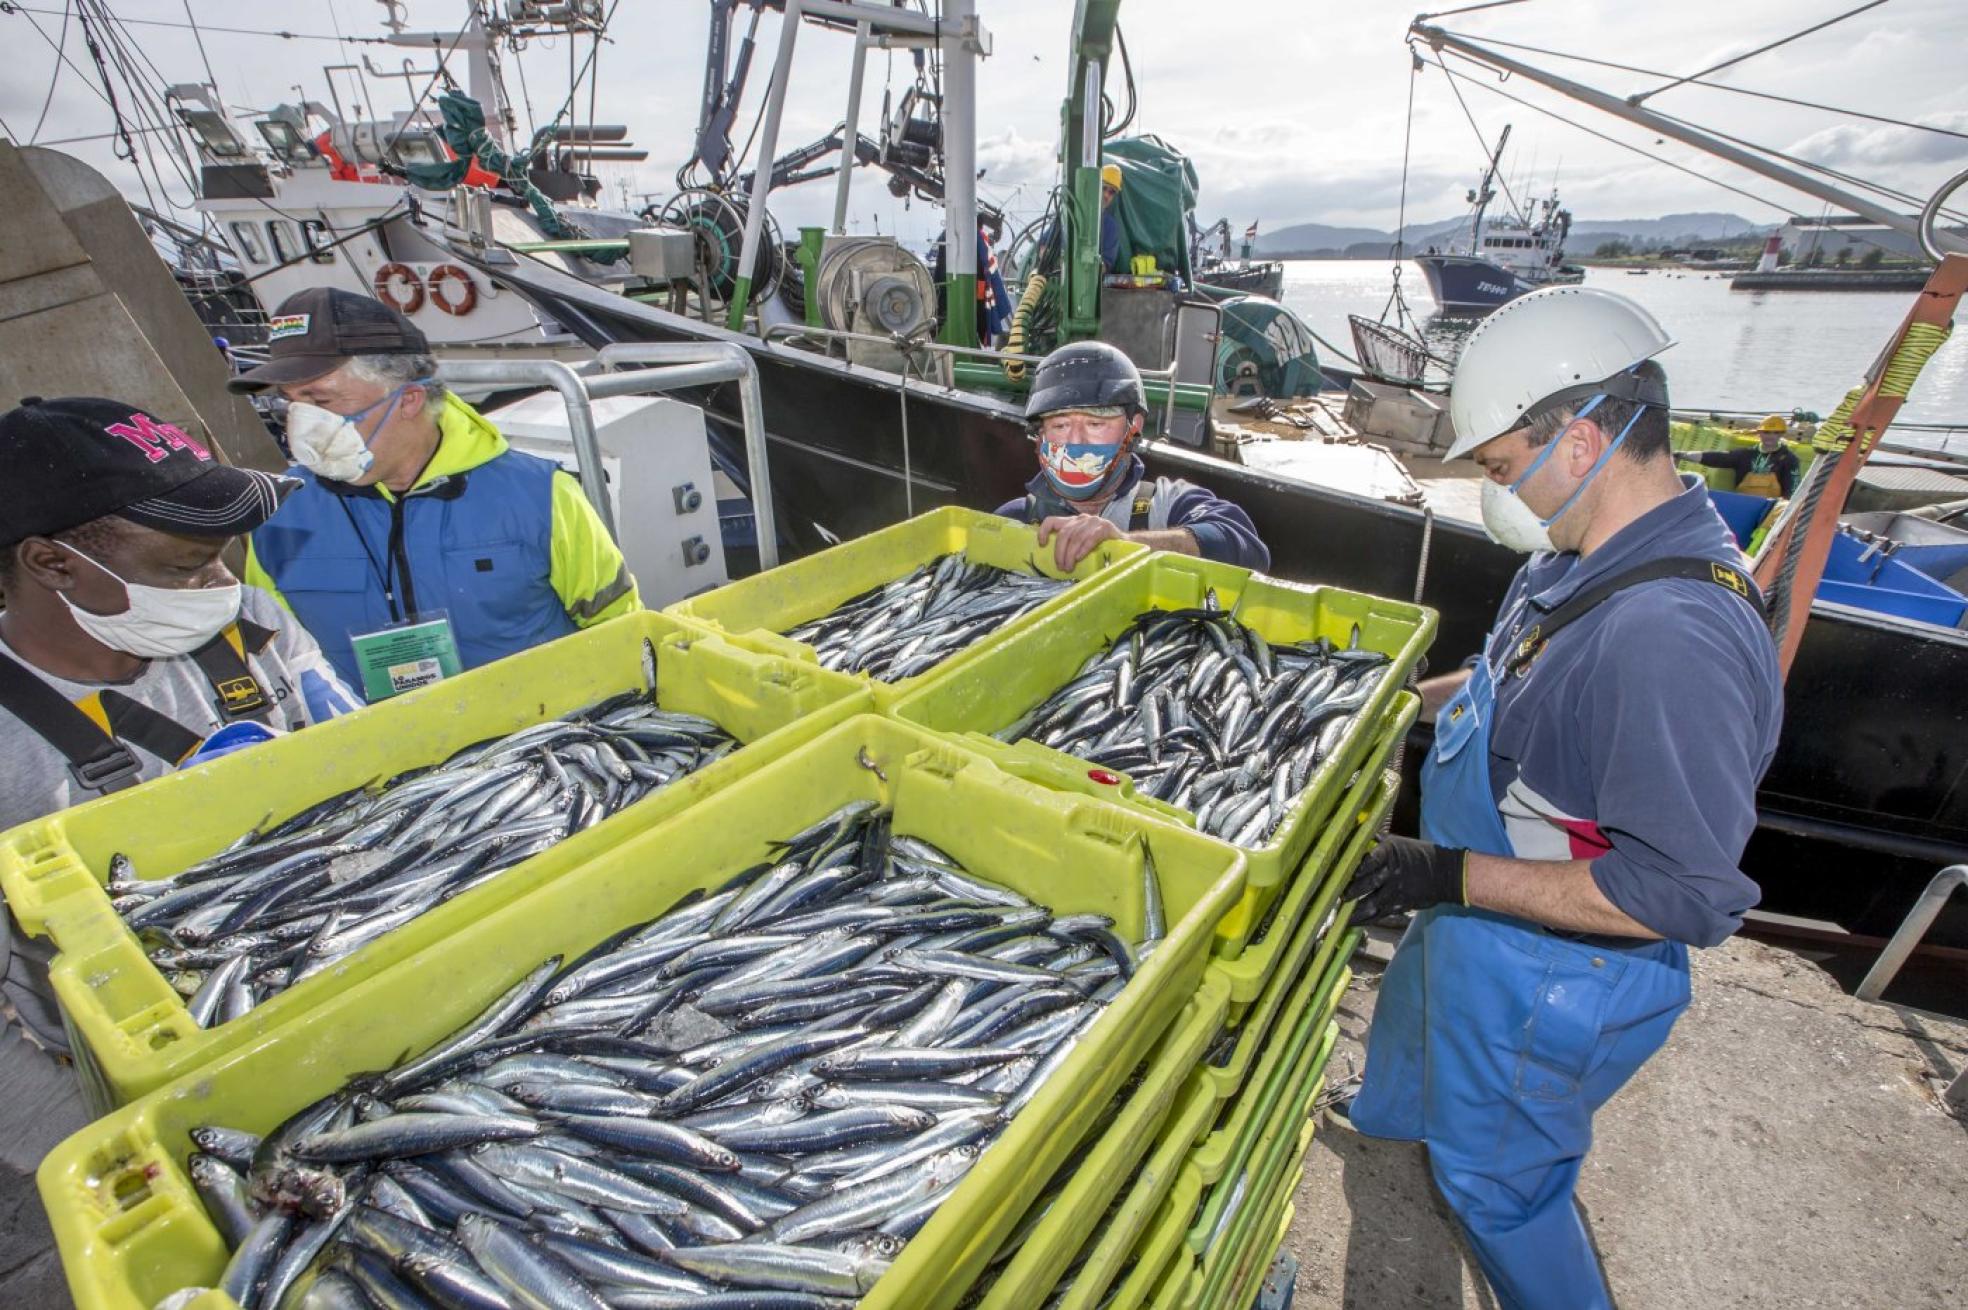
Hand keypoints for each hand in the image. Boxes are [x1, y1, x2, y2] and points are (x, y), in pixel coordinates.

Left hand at [1036, 513, 1122, 571]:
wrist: (1127, 544)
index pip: (1052, 520)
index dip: (1043, 531)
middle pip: (1064, 534)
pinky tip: (1080, 558)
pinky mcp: (1105, 527)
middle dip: (1060, 552)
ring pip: (1076, 538)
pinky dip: (1083, 549)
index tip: (1042, 545)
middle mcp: (1081, 518)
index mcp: (1073, 521)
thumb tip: (1055, 560)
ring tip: (1069, 568)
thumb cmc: (1102, 547)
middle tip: (1061, 567)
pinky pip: (1090, 538)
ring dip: (1070, 555)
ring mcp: (1094, 521)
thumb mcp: (1081, 543)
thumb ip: (1069, 545)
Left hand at [1343, 835, 1465, 922]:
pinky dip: (1365, 919)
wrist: (1446, 873)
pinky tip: (1352, 922)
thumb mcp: (1399, 842)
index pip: (1369, 860)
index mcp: (1390, 853)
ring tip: (1338, 915)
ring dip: (1354, 910)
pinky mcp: (1400, 905)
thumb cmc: (1419, 855)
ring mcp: (1396, 890)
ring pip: (1371, 903)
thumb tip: (1356, 834)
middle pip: (1367, 883)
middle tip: (1334, 896)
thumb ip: (1378, 840)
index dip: (1354, 868)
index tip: (1337, 873)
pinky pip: (1380, 914)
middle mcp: (1391, 872)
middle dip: (1350, 891)